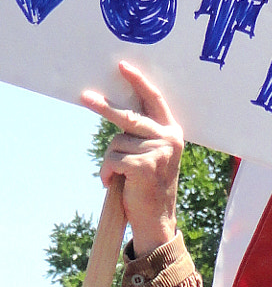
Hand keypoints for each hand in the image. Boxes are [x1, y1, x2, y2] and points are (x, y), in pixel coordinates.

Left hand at [80, 61, 182, 255]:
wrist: (157, 220)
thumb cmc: (148, 187)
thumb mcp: (150, 155)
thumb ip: (142, 134)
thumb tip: (120, 109)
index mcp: (172, 132)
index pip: (154, 100)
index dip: (138, 82)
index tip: (122, 66)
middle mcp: (168, 139)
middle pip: (128, 116)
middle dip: (103, 107)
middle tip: (84, 97)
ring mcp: (158, 152)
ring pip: (115, 142)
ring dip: (109, 161)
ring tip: (117, 177)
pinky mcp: (144, 165)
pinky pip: (111, 159)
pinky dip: (106, 173)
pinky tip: (114, 184)